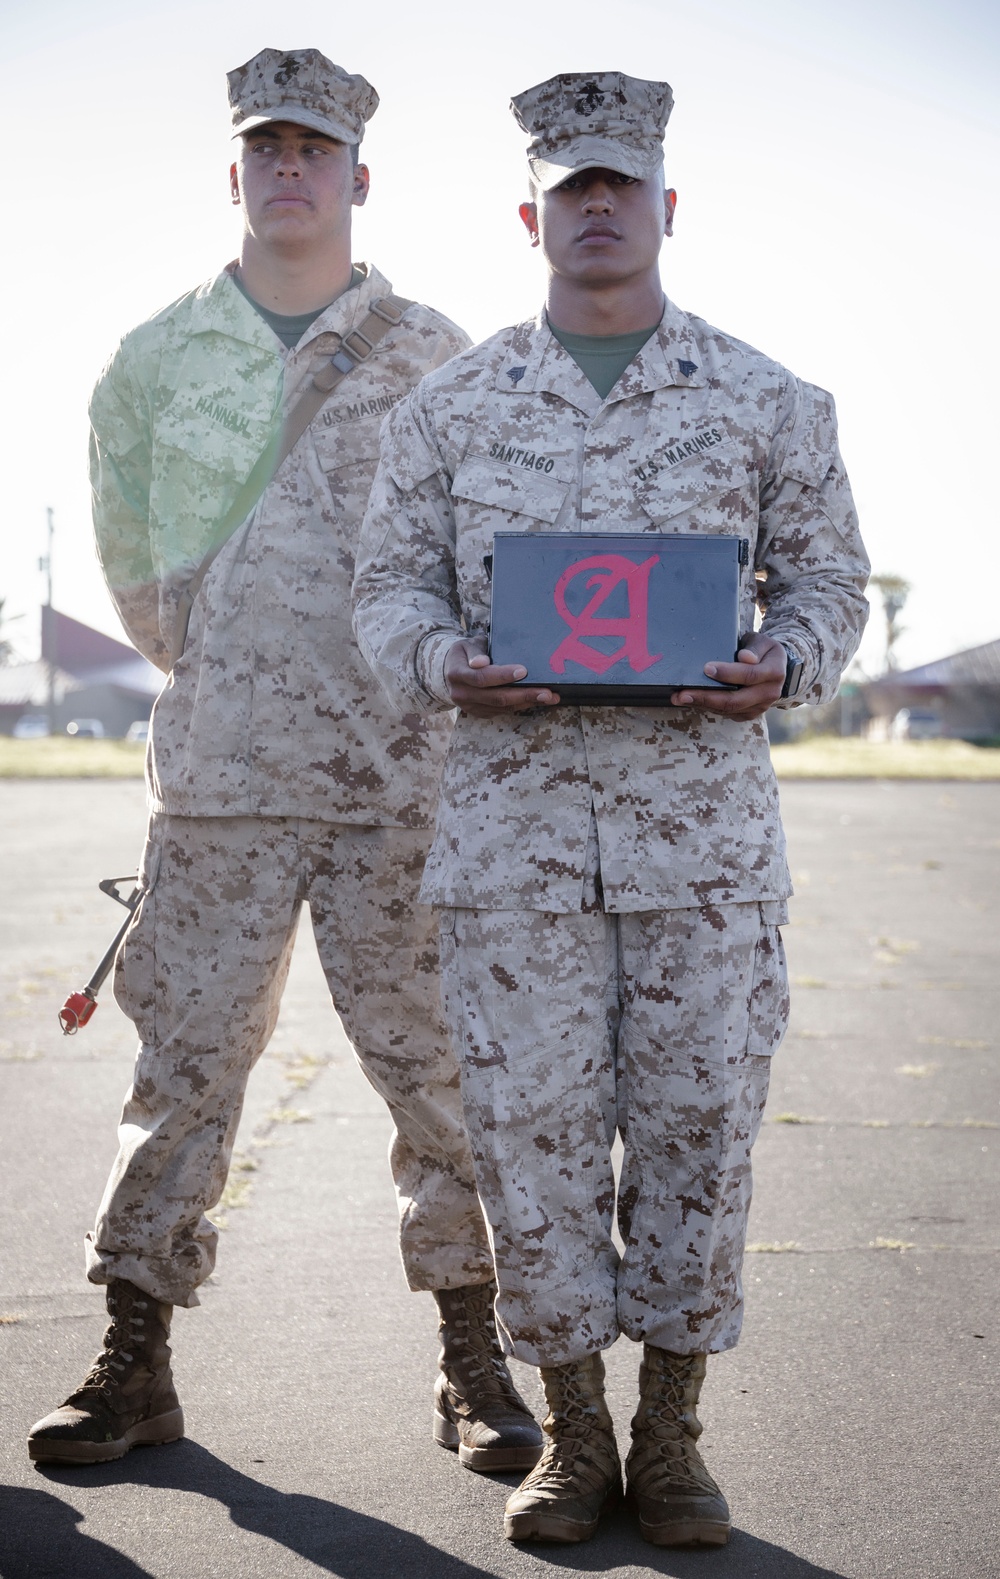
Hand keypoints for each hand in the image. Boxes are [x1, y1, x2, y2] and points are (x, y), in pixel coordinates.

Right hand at [444, 637, 559, 716]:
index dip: (503, 676)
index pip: (482, 677)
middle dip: (524, 695)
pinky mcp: (479, 713)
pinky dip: (520, 706)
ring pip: (502, 707)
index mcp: (457, 674)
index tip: (523, 671)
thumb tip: (481, 662)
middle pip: (496, 697)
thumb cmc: (464, 653)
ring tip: (550, 697)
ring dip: (527, 702)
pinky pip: (502, 712)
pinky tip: (536, 700)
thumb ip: (475, 651)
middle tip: (547, 693)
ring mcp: (470, 706)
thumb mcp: (467, 645)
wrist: (449, 671)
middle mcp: (462, 693)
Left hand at [670, 634, 786, 719]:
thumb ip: (754, 648)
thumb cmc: (763, 651)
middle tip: (683, 693)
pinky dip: (707, 707)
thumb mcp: (762, 642)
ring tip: (679, 698)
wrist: (777, 669)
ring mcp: (759, 707)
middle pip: (735, 700)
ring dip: (702, 705)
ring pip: (728, 710)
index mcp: (774, 672)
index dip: (727, 673)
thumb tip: (745, 657)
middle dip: (706, 697)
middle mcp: (769, 693)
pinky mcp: (749, 714)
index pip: (749, 675)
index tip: (706, 668)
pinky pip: (726, 714)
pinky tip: (692, 701)